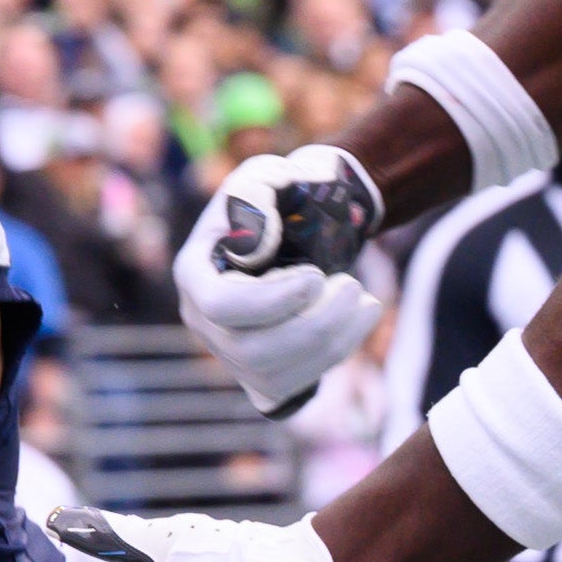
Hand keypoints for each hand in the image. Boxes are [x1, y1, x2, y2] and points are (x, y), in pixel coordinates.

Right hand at [173, 146, 386, 418]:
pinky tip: (360, 318)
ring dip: (334, 339)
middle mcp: (204, 323)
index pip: (220, 305)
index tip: (315, 276)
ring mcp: (231, 356)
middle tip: (354, 286)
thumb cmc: (281, 199)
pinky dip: (337, 352)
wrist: (300, 229)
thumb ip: (259, 192)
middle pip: (252, 350)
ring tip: (365, 300)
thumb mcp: (268, 177)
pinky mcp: (263, 378)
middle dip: (314, 324)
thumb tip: (260, 237)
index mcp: (196, 273)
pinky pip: (297, 384)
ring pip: (279, 374)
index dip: (271, 300)